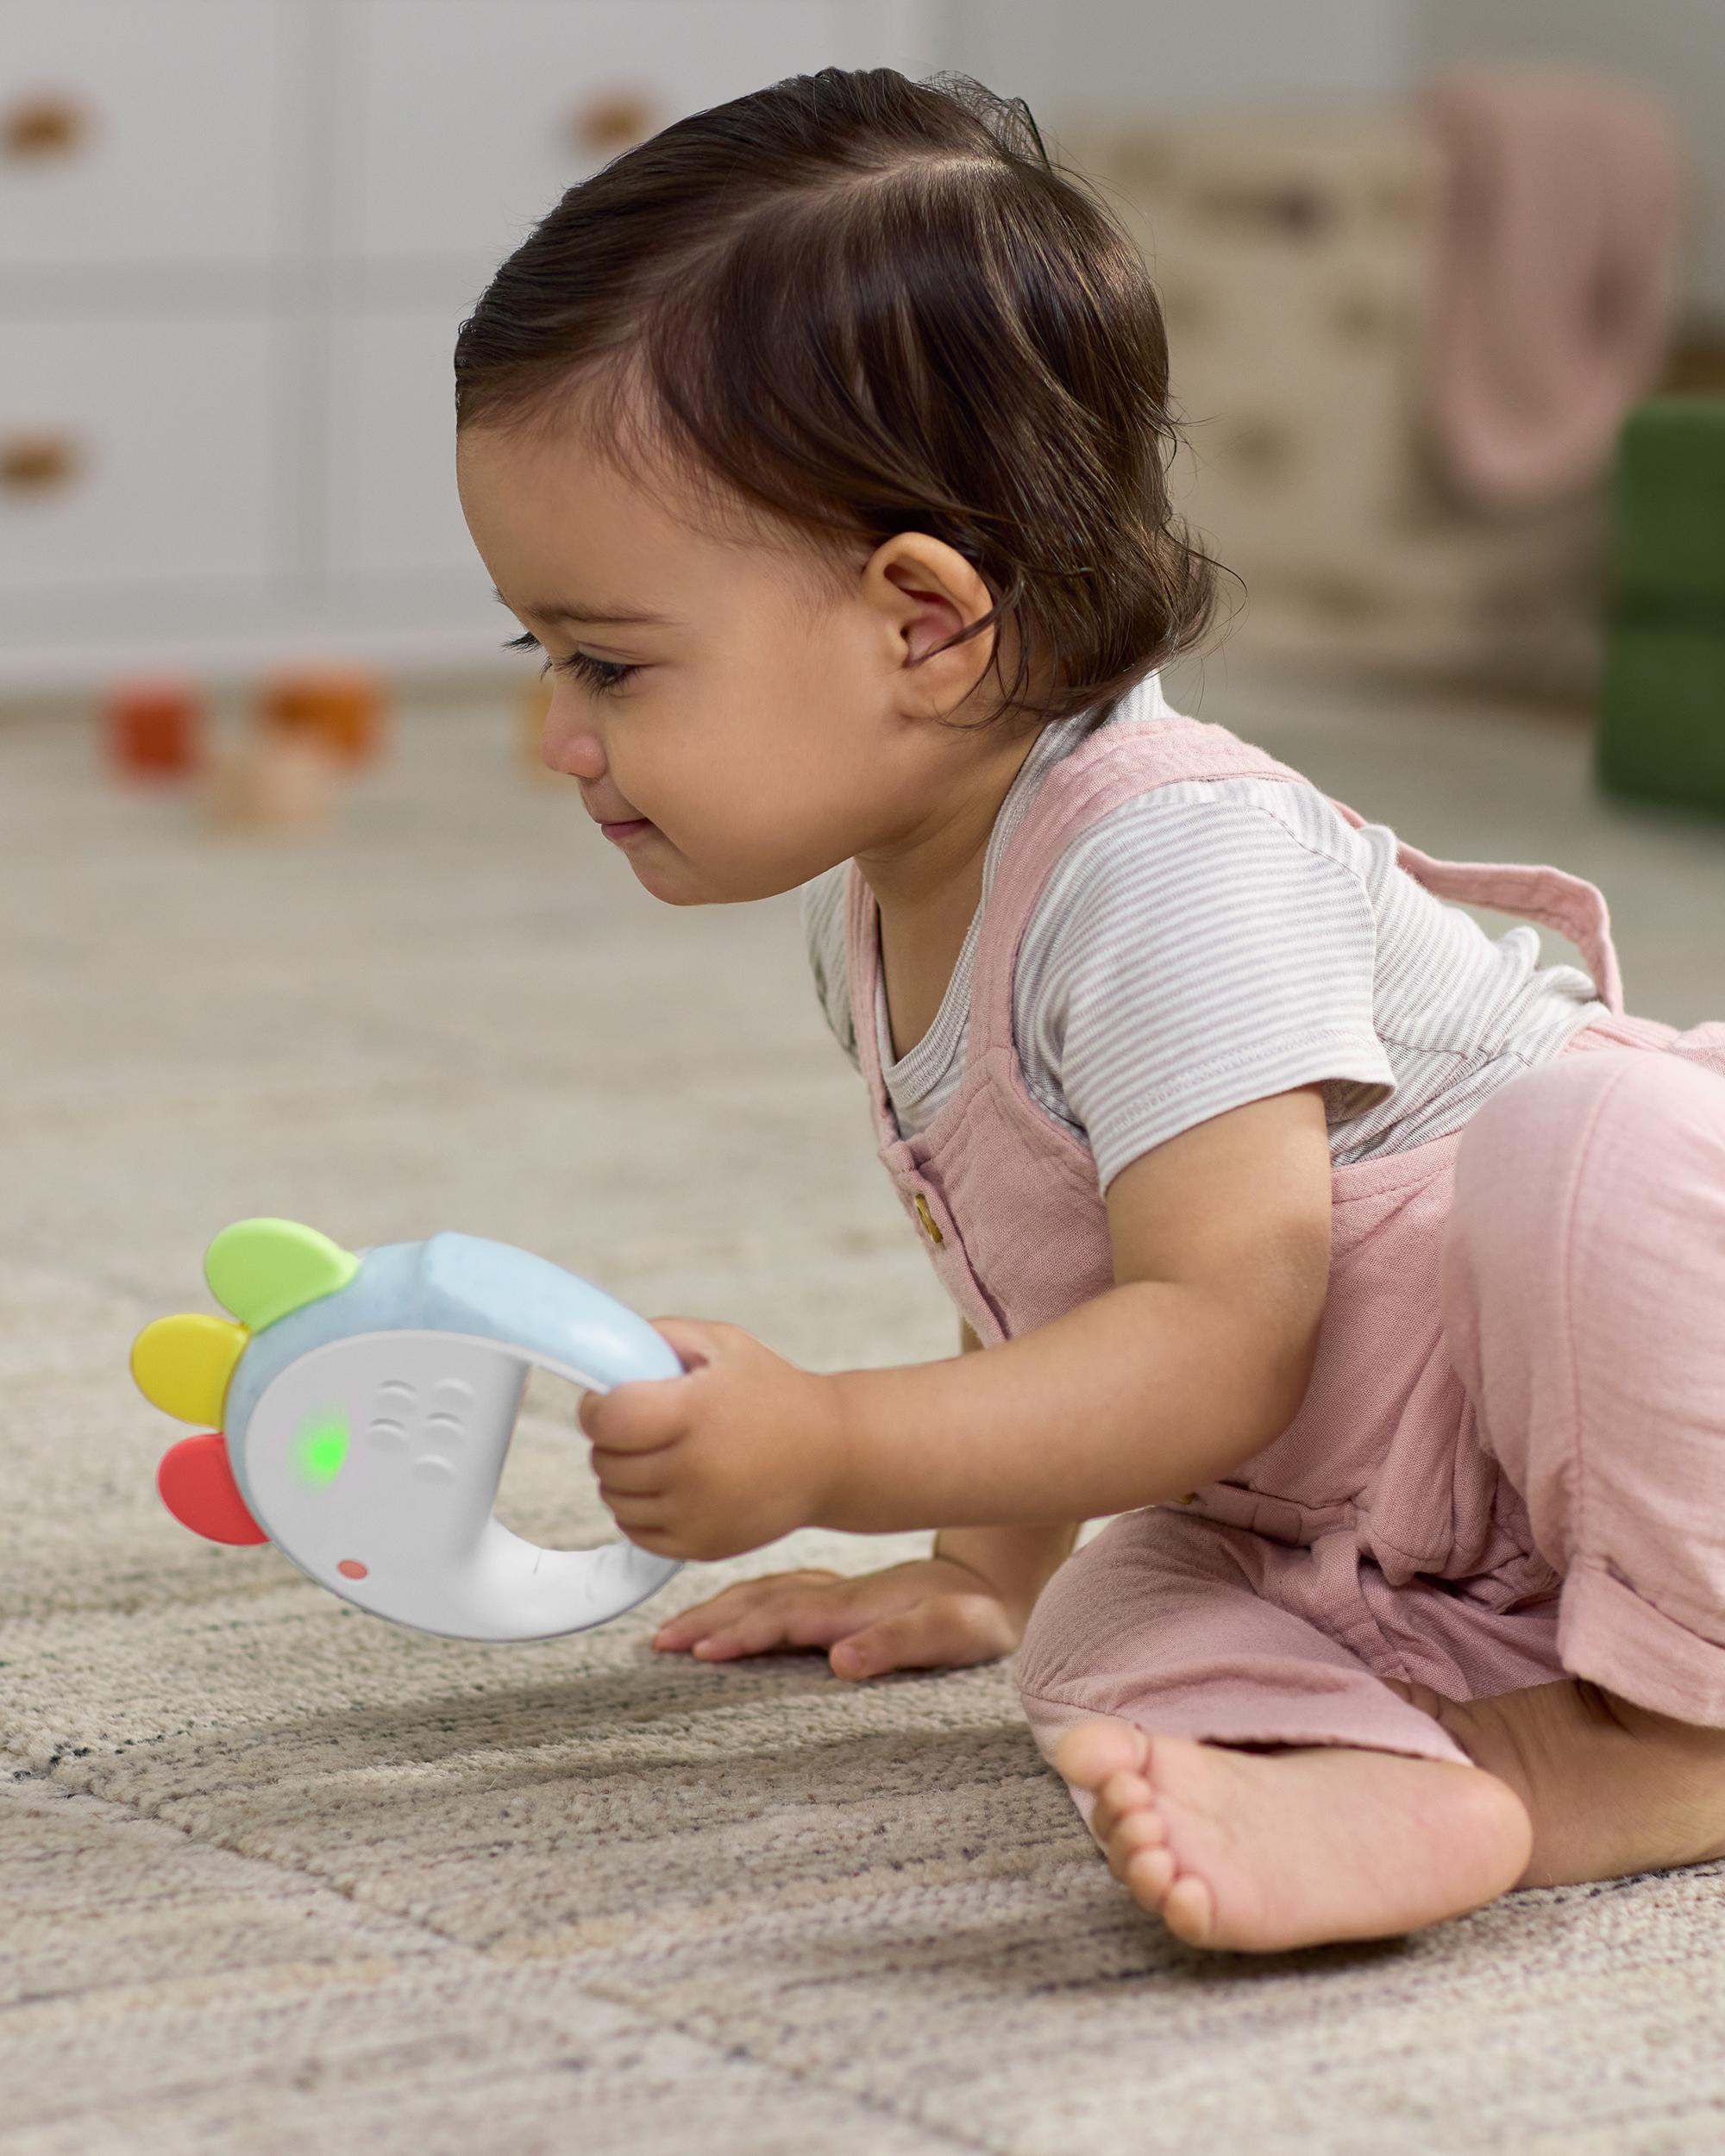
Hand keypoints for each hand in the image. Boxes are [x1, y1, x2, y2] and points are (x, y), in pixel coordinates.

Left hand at [577, 1317, 847, 1561]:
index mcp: (697, 1412)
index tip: (608, 1401)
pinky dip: (640, 1509)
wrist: (830, 1453)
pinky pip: (635, 1532)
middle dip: (612, 1440)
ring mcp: (699, 1514)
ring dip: (623, 1476)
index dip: (596, 1408)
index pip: (608, 1420)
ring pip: (615, 1499)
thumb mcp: (722, 1344)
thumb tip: (600, 1358)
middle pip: (606, 1461)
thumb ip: (658, 1339)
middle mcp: (696, 1468)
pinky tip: (670, 1484)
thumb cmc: (769, 1391)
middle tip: (642, 1426)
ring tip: (659, 1454)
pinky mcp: (702, 1546)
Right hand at [650, 1556, 1026, 1679]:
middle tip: (658, 1642)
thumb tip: (841, 1661)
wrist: (995, 1579)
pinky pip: (773, 1593)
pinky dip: (738, 1602)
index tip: (699, 1651)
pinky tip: (717, 1612)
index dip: (742, 1634)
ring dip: (715, 1610)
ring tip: (669, 1631)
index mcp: (856, 1607)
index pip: (786, 1619)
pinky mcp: (833, 1597)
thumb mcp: (953, 1634)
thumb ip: (898, 1643)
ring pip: (761, 1594)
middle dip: (707, 1620)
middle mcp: (836, 1595)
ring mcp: (832, 1592)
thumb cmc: (977, 1617)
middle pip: (759, 1602)